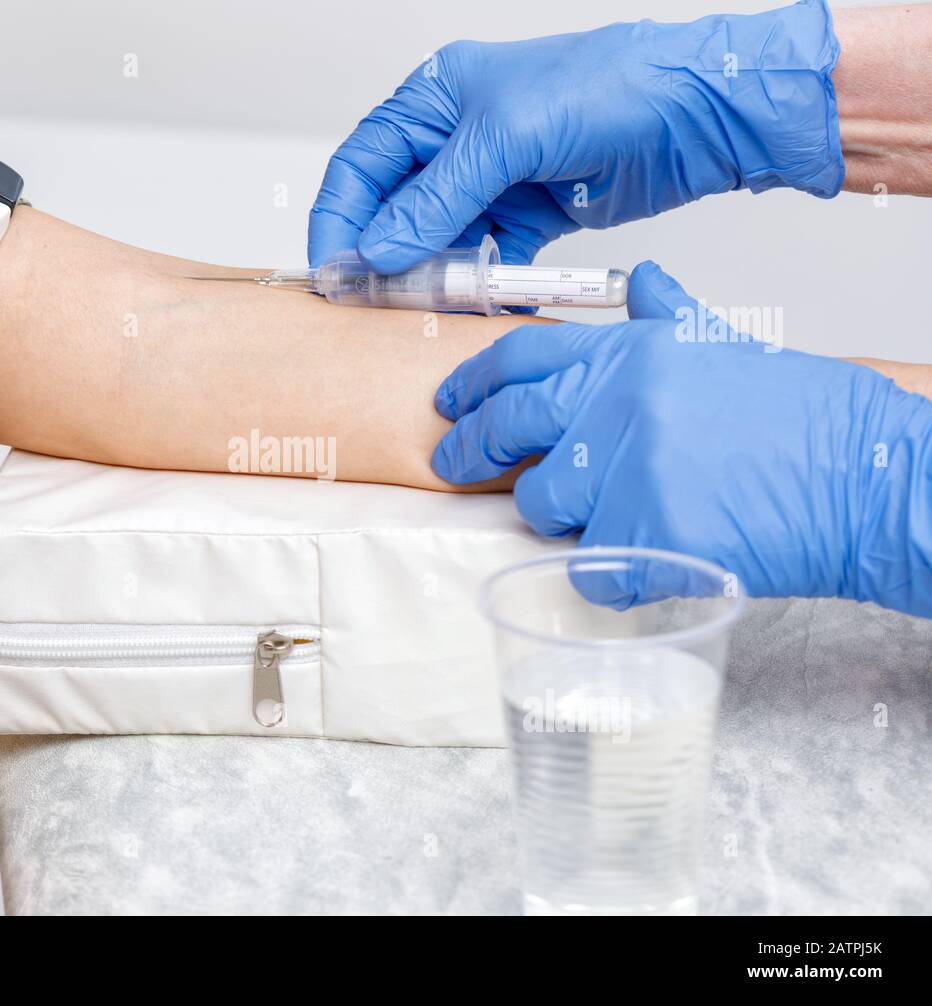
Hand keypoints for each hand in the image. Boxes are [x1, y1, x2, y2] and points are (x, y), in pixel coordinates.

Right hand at [308, 1, 843, 274]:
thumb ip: (436, 199)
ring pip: (433, 239)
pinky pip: (481, 257)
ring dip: (425, 274)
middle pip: (392, 207)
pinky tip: (468, 300)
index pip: (362, 162)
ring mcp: (492, 179)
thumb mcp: (507, 137)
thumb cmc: (611, 88)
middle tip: (368, 300)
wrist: (699, 113)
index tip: (333, 270)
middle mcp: (457, 138)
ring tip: (415, 306)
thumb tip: (377, 250)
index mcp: (437, 98)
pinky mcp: (526, 214)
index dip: (340, 217)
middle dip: (378, 253)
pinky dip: (473, 282)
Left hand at [430, 261, 931, 616]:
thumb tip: (641, 280)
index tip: (448, 401)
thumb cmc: (810, 420)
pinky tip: (646, 564)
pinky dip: (610, 578)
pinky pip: (590, 572)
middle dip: (469, 449)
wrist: (873, 478)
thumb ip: (670, 318)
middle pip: (507, 428)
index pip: (522, 357)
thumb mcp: (732, 348)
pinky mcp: (646, 538)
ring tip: (606, 516)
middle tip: (453, 462)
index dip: (473, 381)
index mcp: (635, 353)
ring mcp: (629, 470)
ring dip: (561, 516)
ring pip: (542, 504)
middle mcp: (619, 402)